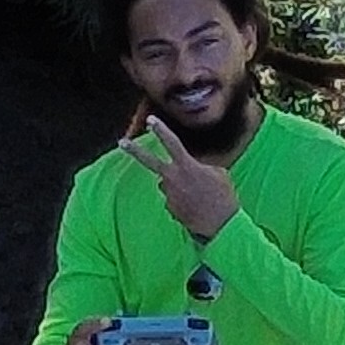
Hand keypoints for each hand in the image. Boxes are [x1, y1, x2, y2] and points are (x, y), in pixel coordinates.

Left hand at [120, 116, 241, 240]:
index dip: (161, 130)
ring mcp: (169, 194)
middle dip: (134, 150)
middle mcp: (173, 178)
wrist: (222, 224)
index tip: (151, 120)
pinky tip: (197, 207)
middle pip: (149, 161)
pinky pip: (174, 200)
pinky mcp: (169, 208)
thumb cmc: (223, 196)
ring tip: (199, 197)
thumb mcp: (217, 173)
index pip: (171, 143)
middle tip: (121, 142)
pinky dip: (183, 202)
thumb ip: (199, 166)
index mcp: (187, 166)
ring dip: (179, 187)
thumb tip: (188, 169)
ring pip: (168, 184)